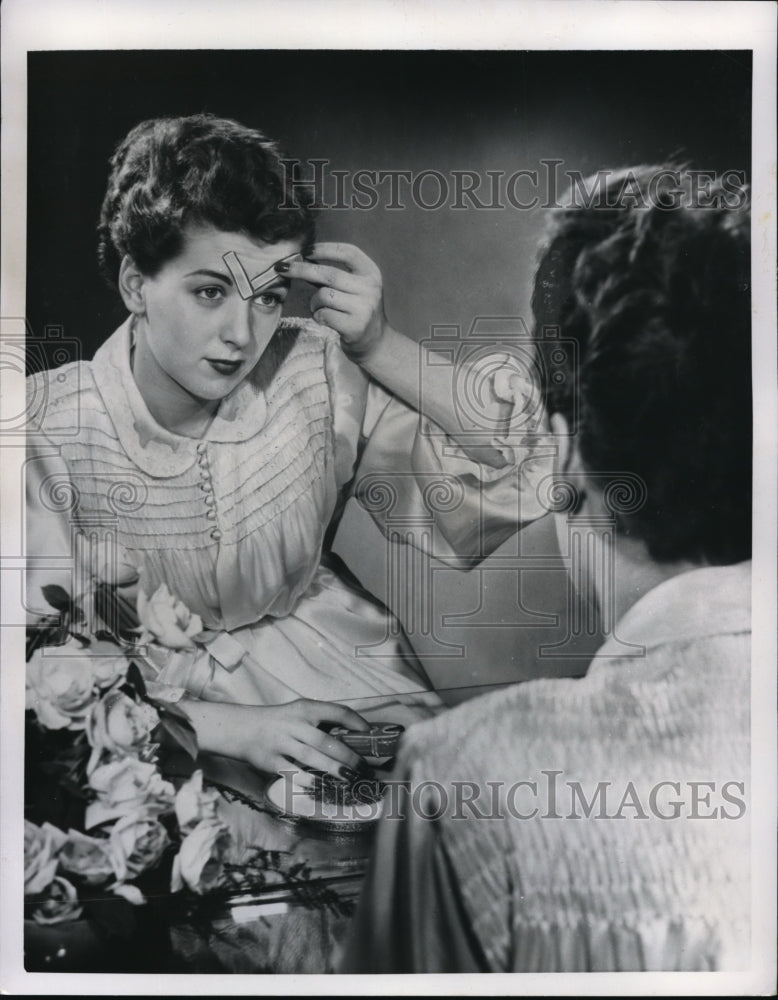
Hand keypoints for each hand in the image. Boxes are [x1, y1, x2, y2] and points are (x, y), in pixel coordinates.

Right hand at [234, 698, 371, 777]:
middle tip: (363, 767)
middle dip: (348, 756)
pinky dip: (310, 780)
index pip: (337, 711)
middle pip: (326, 741)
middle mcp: (294, 724)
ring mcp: (281, 743)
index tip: (370, 734)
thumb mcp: (299, 712)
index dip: (356, 722)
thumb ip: (321, 721)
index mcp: (305, 708)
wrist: (242, 729)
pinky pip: (294, 773)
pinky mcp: (271, 761)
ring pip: (312, 758)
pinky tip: (323, 786)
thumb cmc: (279, 722)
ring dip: (333, 770)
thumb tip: (354, 737)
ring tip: (350, 778)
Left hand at [280, 243, 388, 360]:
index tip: (305, 250)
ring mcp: (364, 308)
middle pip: (329, 274)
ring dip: (313, 302)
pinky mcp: (355, 327)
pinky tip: (325, 320)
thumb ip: (333, 275)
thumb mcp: (353, 288)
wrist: (377, 342)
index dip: (324, 249)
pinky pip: (323, 314)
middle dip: (301, 269)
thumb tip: (303, 259)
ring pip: (323, 295)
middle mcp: (370, 288)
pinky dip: (317, 316)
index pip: (348, 252)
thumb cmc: (357, 311)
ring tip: (319, 308)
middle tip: (282, 268)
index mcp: (371, 273)